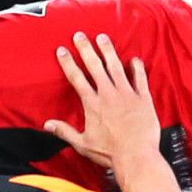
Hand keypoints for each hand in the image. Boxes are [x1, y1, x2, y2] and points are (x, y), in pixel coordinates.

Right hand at [43, 33, 162, 173]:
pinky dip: (137, 67)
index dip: (68, 63)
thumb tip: (48, 125)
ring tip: (103, 38)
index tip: (62, 50)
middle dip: (86, 49)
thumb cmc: (110, 152)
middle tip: (80, 35)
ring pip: (116, 67)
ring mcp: (127, 95)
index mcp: (93, 104)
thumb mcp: (82, 143)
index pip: (77, 78)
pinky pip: (140, 78)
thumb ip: (65, 131)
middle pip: (95, 66)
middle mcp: (108, 94)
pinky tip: (134, 59)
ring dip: (109, 51)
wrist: (136, 156)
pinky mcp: (143, 99)